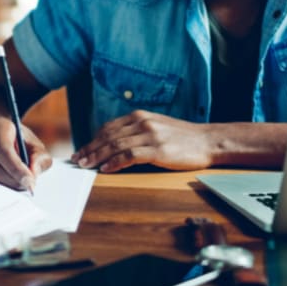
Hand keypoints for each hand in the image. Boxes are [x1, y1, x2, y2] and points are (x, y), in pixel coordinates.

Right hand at [0, 117, 52, 190]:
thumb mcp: (34, 143)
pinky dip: (1, 185)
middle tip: (29, 185)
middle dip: (13, 180)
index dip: (16, 168)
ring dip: (8, 184)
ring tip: (21, 181)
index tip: (29, 181)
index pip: (3, 150)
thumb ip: (39, 157)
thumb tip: (33, 174)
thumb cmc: (17, 139)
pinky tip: (10, 180)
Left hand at [72, 110, 216, 172]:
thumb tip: (115, 144)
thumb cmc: (183, 138)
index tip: (82, 150)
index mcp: (140, 116)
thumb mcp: (157, 127)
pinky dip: (115, 163)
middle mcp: (143, 122)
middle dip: (90, 149)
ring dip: (98, 156)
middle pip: (108, 136)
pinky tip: (105, 169)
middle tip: (78, 160)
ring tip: (86, 166)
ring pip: (116, 145)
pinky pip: (130, 155)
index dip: (93, 140)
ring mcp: (150, 135)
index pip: (109, 128)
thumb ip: (137, 131)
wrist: (208, 141)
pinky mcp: (158, 150)